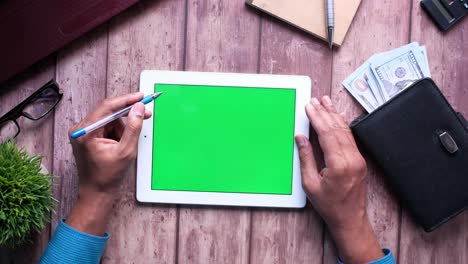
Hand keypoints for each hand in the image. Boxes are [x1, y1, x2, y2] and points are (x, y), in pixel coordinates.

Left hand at [66, 92, 151, 234]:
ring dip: (122, 128)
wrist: (97, 192)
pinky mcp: (87, 137)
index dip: (127, 100)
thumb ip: (133, 128)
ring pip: (110, 120)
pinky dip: (117, 133)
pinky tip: (121, 145)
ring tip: (126, 144)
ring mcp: (83, 133)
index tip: (141, 96)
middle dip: (127, 115)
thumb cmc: (108, 176)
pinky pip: (107, 127)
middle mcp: (80, 129)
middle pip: (108, 112)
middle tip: (145, 114)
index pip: (108, 107)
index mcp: (85, 132)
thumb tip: (138, 108)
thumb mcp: (126, 151)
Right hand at [295, 96, 382, 262]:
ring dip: (334, 115)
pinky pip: (350, 138)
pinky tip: (337, 117)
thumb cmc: (330, 206)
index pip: (327, 134)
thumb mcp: (310, 184)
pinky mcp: (360, 161)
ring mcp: (358, 159)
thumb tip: (301, 138)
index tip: (309, 107)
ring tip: (326, 102)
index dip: (317, 118)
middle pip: (337, 129)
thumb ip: (306, 158)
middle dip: (325, 113)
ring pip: (346, 131)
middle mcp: (352, 160)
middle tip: (315, 101)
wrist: (350, 219)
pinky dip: (342, 125)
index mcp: (339, 166)